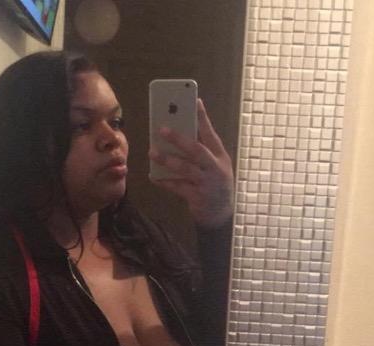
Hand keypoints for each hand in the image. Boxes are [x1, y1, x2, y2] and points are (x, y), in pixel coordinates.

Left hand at [148, 99, 233, 227]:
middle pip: (197, 150)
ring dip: (167, 160)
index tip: (195, 101)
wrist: (220, 215)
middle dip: (179, 138)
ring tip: (152, 152)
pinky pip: (178, 188)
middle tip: (161, 128)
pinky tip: (153, 176)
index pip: (211, 134)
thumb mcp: (214, 166)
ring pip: (185, 168)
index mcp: (220, 157)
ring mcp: (207, 183)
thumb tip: (180, 134)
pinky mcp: (197, 197)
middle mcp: (215, 168)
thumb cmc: (213, 184)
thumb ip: (202, 152)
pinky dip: (165, 182)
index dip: (203, 118)